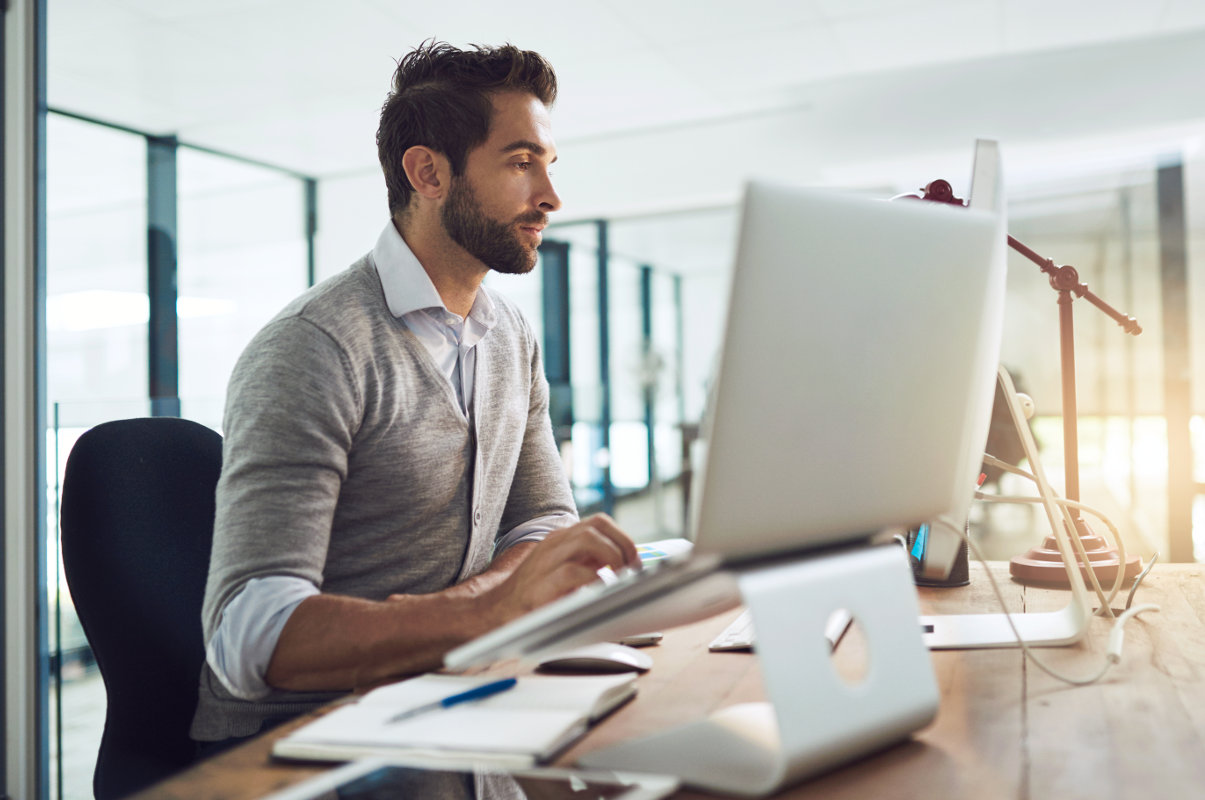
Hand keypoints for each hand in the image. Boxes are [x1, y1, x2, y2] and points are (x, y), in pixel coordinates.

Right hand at [483, 513, 639, 622]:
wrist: (498, 611)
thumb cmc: (538, 594)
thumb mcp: (567, 572)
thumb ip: (591, 564)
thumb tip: (628, 568)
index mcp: (562, 538)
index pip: (600, 522)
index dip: (623, 539)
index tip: (635, 561)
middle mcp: (554, 543)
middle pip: (597, 525)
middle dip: (623, 546)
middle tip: (631, 570)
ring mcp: (546, 560)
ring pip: (587, 539)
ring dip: (611, 557)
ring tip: (618, 578)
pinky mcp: (540, 584)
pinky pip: (572, 571)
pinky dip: (593, 579)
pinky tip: (599, 591)